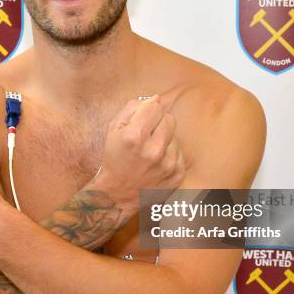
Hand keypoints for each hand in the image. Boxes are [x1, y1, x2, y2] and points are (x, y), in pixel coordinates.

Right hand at [94, 95, 185, 216]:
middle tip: (147, 134)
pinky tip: (157, 162)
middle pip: (169, 118)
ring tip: (150, 151)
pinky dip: (170, 153)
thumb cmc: (115, 158)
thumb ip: (132, 108)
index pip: (155, 106)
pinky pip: (179, 152)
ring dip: (164, 139)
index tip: (141, 119)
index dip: (147, 110)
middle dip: (158, 122)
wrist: (118, 194)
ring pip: (175, 135)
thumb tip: (156, 98)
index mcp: (135, 137)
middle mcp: (153, 151)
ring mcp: (168, 164)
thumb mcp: (113, 129)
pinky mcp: (177, 174)